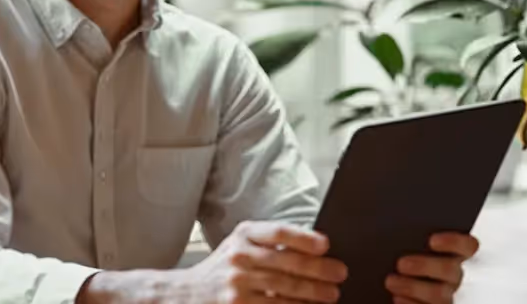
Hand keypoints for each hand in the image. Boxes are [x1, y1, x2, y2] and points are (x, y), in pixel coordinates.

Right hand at [174, 220, 348, 302]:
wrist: (186, 294)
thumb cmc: (223, 269)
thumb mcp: (240, 245)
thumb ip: (269, 243)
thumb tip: (315, 247)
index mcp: (243, 234)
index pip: (278, 232)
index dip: (303, 237)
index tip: (325, 245)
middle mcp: (238, 256)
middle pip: (286, 261)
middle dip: (319, 269)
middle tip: (340, 273)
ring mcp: (237, 283)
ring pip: (284, 288)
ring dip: (313, 293)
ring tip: (332, 294)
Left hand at [385, 232, 479, 303]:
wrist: (410, 289)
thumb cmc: (414, 257)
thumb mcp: (420, 244)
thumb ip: (416, 236)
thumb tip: (398, 223)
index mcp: (463, 255)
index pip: (468, 245)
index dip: (453, 242)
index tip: (432, 241)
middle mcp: (461, 277)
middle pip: (449, 270)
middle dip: (424, 266)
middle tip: (401, 264)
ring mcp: (453, 297)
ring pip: (440, 294)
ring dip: (413, 287)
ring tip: (391, 281)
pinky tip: (397, 297)